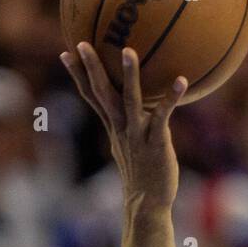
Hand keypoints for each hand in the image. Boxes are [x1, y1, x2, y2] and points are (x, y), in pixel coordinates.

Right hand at [60, 43, 187, 208]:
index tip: (66, 52)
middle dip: (91, 68)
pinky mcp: (156, 142)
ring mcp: (137, 135)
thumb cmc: (144, 173)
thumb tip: (138, 109)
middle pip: (102, 93)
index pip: (91, 96)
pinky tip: (181, 80)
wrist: (148, 202)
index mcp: (113, 126)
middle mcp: (121, 128)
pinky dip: (171, 98)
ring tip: (128, 50)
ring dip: (129, 75)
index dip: (78, 75)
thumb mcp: (131, 146)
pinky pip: (163, 116)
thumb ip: (131, 125)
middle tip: (82, 43)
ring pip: (130, 100)